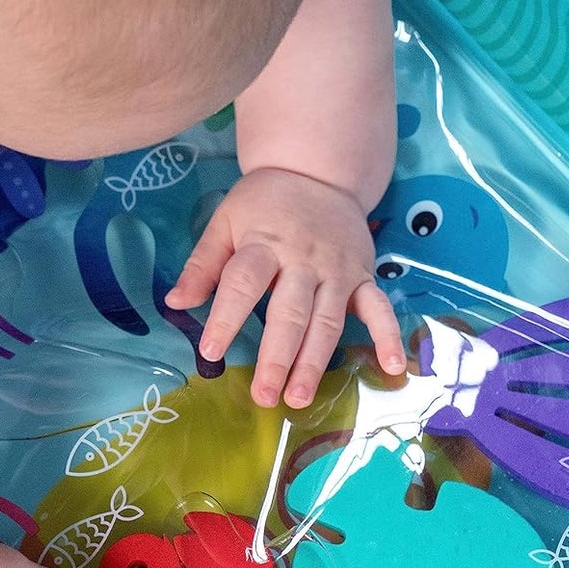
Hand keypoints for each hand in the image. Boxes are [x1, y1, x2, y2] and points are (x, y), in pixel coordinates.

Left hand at [166, 167, 405, 406]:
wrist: (319, 169)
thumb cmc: (265, 202)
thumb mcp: (226, 220)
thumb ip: (203, 264)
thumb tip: (175, 302)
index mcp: (264, 244)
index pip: (242, 284)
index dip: (226, 318)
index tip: (210, 350)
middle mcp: (304, 260)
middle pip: (289, 313)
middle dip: (277, 357)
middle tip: (265, 394)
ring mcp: (337, 270)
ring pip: (327, 321)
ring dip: (315, 362)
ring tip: (299, 397)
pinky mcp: (362, 275)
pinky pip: (378, 308)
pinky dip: (388, 336)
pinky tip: (393, 366)